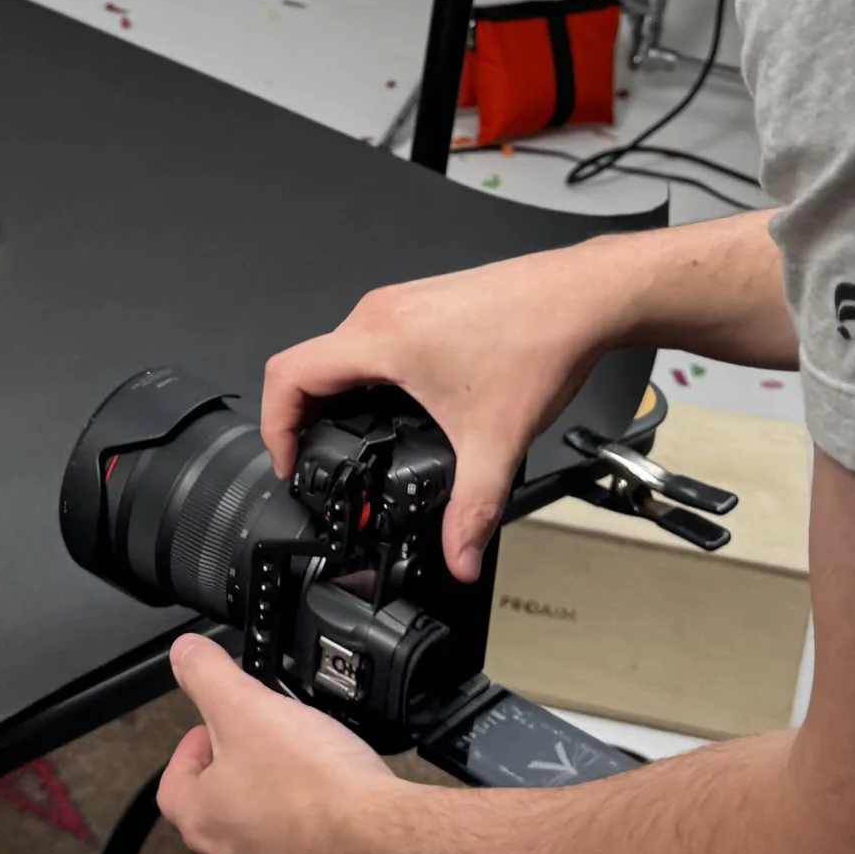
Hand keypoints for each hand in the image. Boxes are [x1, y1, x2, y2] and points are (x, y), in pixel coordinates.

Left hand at [155, 636, 413, 853]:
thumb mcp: (248, 707)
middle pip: (218, 818)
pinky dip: (320, 849)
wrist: (386, 852)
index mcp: (202, 822)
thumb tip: (183, 653)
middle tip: (267, 750)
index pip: (174, 785)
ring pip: (263, 849)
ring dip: (278, 818)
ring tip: (310, 783)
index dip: (192, 750)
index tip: (218, 730)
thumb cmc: (314, 785)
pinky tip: (346, 823)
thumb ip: (208, 675)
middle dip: (238, 781)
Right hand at [262, 240, 640, 577]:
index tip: (289, 464)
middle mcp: (381, 313)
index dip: (274, 426)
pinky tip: (396, 408)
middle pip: (307, 365)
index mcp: (380, 338)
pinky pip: (369, 340)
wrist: (581, 296)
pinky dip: (363, 377)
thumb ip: (472, 511)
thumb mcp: (496, 442)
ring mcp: (400, 303)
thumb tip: (458, 557)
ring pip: (339, 351)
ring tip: (353, 442)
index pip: (288, 375)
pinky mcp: (421, 305)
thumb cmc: (539, 341)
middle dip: (303, 419)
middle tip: (318, 464)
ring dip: (334, 397)